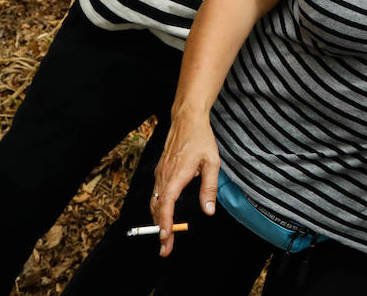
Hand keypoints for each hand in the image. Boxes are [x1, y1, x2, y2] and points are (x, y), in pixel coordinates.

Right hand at [151, 112, 220, 257]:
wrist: (187, 118)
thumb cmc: (201, 139)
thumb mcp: (212, 163)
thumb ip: (209, 188)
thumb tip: (208, 210)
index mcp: (176, 176)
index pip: (166, 205)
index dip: (164, 224)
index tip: (165, 239)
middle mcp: (164, 176)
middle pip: (157, 208)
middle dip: (160, 230)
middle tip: (166, 249)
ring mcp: (160, 173)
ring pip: (154, 202)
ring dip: (158, 220)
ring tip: (165, 237)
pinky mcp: (160, 170)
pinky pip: (155, 193)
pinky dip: (157, 208)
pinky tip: (163, 215)